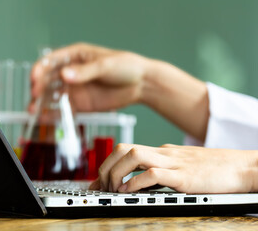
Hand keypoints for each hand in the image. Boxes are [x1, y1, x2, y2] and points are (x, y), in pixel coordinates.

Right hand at [30, 43, 152, 111]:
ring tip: (33, 111)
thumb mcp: (105, 65)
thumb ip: (85, 72)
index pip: (52, 61)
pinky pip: (62, 110)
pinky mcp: (80, 104)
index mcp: (75, 56)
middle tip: (34, 95)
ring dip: (41, 102)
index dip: (40, 68)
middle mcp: (71, 72)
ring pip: (51, 95)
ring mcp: (74, 89)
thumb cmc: (125, 67)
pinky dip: (52, 115)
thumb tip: (64, 75)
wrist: (141, 85)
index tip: (34, 77)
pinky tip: (44, 119)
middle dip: (38, 86)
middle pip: (48, 79)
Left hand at [89, 143, 257, 193]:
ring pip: (133, 156)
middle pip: (124, 149)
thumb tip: (142, 177)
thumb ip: (163, 167)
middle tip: (102, 186)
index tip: (98, 181)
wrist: (244, 167)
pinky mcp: (184, 177)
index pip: (126, 149)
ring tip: (113, 189)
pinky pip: (152, 174)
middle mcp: (164, 153)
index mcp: (163, 151)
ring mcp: (173, 162)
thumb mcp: (183, 164)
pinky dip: (135, 183)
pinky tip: (129, 192)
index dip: (107, 164)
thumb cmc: (215, 168)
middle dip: (106, 167)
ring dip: (116, 173)